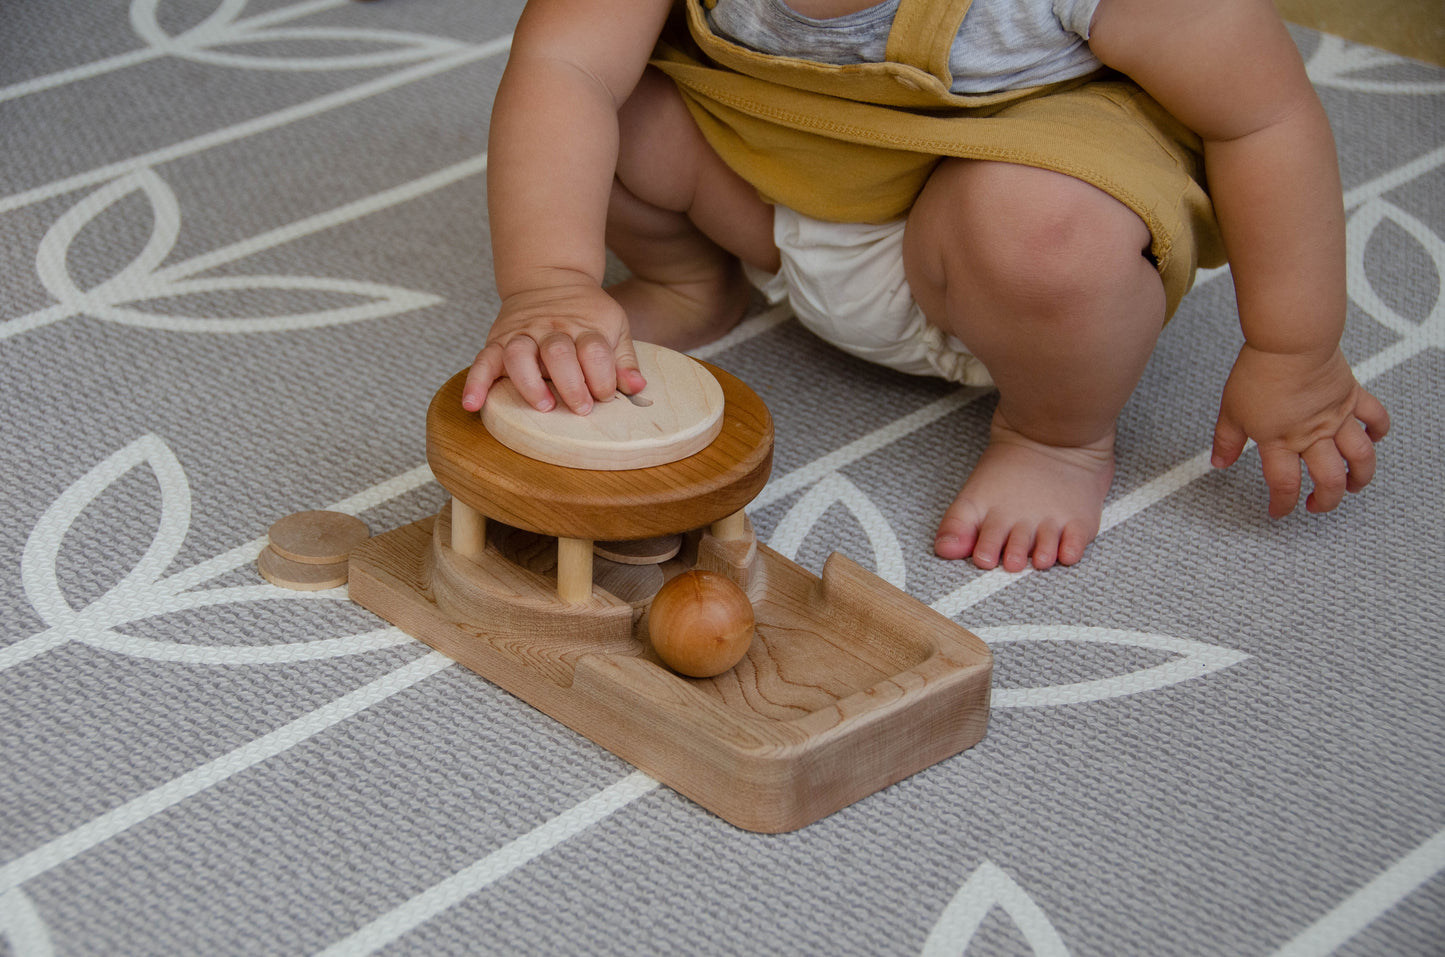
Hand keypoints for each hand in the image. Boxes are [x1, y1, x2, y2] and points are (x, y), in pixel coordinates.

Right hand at [461, 280, 645, 414]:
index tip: (606, 395)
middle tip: (581, 408)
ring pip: (519, 356)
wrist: (550, 277)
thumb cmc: (586, 311)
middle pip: (558, 354)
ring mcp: (522, 334)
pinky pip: (483, 360)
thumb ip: (624, 359)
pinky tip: (473, 404)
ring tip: (543, 405)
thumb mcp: (614, 325)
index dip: (603, 376)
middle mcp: (552, 329)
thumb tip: (638, 388)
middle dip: (571, 384)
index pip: (595, 350)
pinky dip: (476, 383)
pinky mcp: (498, 341)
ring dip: (530, 384)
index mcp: (584, 326)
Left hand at [1211, 344, 1389, 516]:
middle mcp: (1312, 434)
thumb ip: (1227, 440)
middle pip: (1329, 480)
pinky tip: (1374, 439)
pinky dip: (1379, 431)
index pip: (1284, 484)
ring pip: (1359, 457)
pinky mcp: (1352, 396)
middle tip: (1318, 505)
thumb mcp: (1231, 410)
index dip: (1282, 504)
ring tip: (1354, 485)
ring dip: (1360, 476)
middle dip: (1326, 500)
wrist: (1290, 342)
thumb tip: (1219, 462)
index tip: (1278, 511)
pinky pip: (1375, 417)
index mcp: (1280, 440)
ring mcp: (1336, 417)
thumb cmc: (1260, 371)